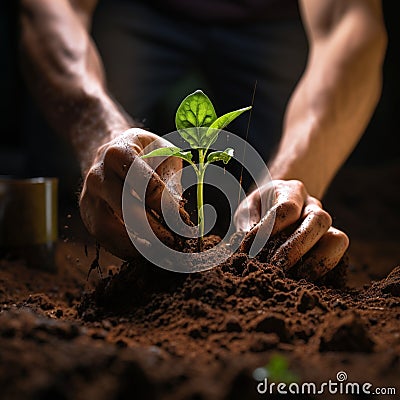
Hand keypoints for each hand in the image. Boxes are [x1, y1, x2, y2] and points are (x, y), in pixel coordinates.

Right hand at [79, 128, 188, 259]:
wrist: (110, 152)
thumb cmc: (144, 152)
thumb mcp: (163, 153)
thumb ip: (171, 179)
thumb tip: (179, 215)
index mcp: (118, 153)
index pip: (143, 183)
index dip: (165, 205)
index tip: (183, 220)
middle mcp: (98, 175)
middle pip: (125, 208)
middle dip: (154, 228)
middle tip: (176, 241)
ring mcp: (88, 196)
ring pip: (110, 228)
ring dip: (138, 244)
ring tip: (163, 251)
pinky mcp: (87, 215)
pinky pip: (104, 238)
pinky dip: (127, 249)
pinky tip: (147, 251)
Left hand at [234, 180, 348, 279]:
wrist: (274, 205)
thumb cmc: (259, 209)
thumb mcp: (248, 210)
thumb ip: (247, 224)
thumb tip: (249, 246)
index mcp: (291, 191)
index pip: (287, 208)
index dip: (270, 229)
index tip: (250, 247)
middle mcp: (312, 205)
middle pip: (318, 220)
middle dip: (297, 247)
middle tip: (275, 265)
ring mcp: (325, 225)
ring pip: (336, 238)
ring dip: (316, 261)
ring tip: (294, 276)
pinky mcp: (331, 242)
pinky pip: (336, 255)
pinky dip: (322, 269)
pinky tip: (302, 279)